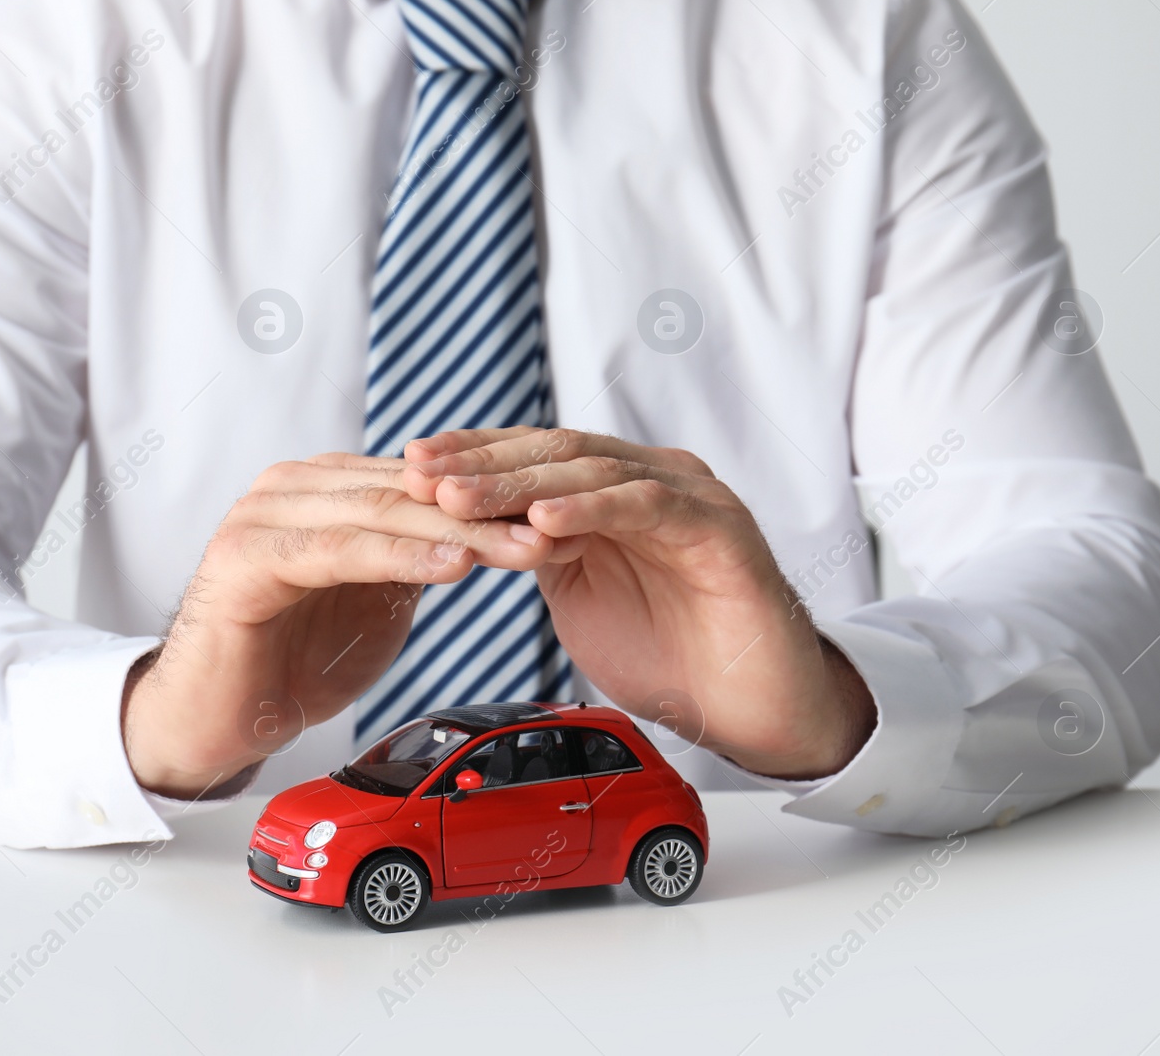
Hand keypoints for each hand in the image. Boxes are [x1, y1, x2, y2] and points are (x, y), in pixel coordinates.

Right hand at [122, 453, 552, 797]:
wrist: (214, 718)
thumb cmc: (292, 661)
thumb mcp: (375, 601)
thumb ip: (417, 559)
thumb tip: (488, 533)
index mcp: (323, 488)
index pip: (422, 484)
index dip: (492, 501)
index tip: (560, 519)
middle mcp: (291, 488)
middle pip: (408, 492)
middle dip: (487, 514)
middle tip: (555, 531)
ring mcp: (263, 515)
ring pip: (379, 513)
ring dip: (457, 532)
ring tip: (520, 548)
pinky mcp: (245, 556)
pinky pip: (337, 550)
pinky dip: (399, 557)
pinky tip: (452, 567)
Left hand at [402, 427, 875, 779]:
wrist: (751, 708)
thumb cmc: (670, 655)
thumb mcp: (578, 593)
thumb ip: (535, 550)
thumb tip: (469, 523)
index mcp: (615, 490)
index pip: (534, 455)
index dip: (471, 456)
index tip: (408, 465)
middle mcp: (651, 479)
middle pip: (555, 452)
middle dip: (480, 463)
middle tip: (418, 473)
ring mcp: (688, 496)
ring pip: (592, 471)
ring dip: (519, 484)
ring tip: (460, 497)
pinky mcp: (717, 527)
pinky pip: (644, 506)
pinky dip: (590, 510)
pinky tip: (541, 522)